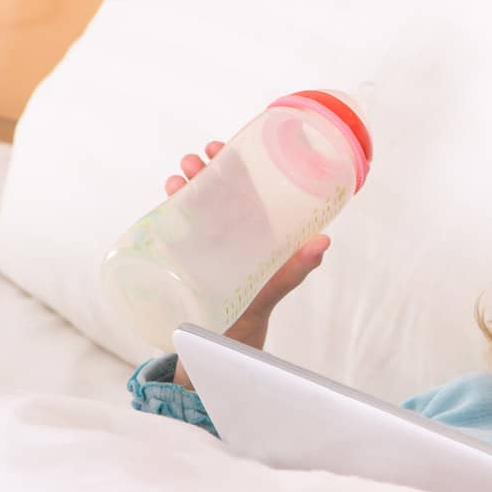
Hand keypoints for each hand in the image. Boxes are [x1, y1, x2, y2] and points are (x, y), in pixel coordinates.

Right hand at [164, 141, 330, 389]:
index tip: (228, 147)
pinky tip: (168, 194)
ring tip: (180, 174)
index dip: (237, 164)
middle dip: (206, 167)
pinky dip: (169, 204)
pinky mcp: (181, 253)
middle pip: (217, 188)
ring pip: (194, 201)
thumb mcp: (276, 286)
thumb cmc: (255, 310)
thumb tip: (323, 241)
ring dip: (186, 181)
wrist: (223, 344)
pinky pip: (173, 224)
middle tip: (199, 158)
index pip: (246, 188)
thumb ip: (296, 268)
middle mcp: (229, 229)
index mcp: (254, 229)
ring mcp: (203, 240)